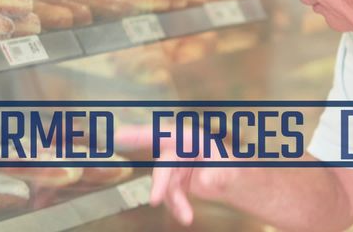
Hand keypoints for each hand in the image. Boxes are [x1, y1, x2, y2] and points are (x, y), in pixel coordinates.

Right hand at [116, 125, 237, 224]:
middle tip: (154, 200)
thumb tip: (204, 181)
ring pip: (165, 185)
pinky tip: (186, 216)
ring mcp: (175, 164)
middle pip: (163, 165)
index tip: (119, 135)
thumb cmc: (233, 167)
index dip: (139, 134)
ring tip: (186, 217)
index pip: (163, 134)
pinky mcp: (174, 179)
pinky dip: (176, 206)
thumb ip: (218, 174)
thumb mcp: (230, 170)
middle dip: (159, 184)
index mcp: (191, 138)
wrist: (234, 180)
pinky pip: (170, 195)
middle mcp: (179, 149)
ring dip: (173, 202)